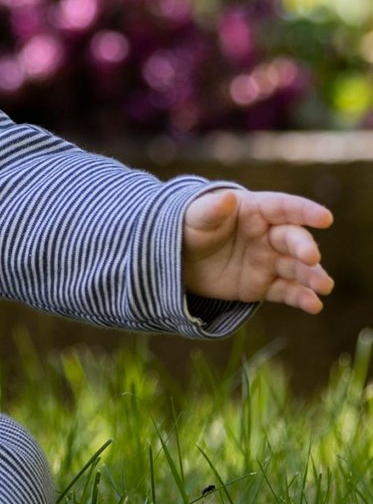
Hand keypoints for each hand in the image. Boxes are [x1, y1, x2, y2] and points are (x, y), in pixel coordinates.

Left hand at [182, 188, 333, 311]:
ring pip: (296, 267)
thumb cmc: (189, 228)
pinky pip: (286, 291)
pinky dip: (301, 298)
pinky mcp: (263, 286)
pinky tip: (314, 305)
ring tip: (324, 286)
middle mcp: (267, 234)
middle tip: (311, 257)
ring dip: (312, 275)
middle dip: (305, 247)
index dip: (305, 211)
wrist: (178, 260)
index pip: (284, 207)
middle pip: (293, 239)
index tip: (325, 218)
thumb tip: (227, 198)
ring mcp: (267, 261)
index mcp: (255, 210)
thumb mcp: (194, 217)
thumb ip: (211, 210)